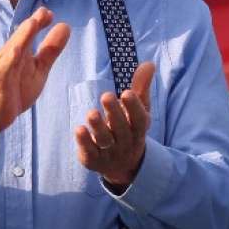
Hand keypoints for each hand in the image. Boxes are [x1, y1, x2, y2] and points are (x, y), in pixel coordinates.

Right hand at [0, 7, 69, 158]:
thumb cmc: (15, 88)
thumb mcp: (39, 69)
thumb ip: (51, 49)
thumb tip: (65, 26)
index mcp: (20, 51)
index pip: (30, 32)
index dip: (40, 21)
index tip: (51, 13)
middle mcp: (10, 56)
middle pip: (21, 37)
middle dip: (32, 25)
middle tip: (44, 12)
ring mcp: (2, 69)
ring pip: (12, 50)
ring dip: (21, 36)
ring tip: (32, 23)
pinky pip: (3, 70)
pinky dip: (9, 60)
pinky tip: (16, 51)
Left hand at [75, 61, 155, 191]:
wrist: (123, 165)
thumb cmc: (130, 128)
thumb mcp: (139, 109)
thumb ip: (141, 87)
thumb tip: (148, 63)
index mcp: (138, 129)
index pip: (139, 119)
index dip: (133, 107)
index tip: (127, 92)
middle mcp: (126, 142)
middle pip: (121, 129)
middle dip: (114, 113)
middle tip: (106, 95)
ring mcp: (110, 153)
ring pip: (105, 141)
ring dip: (98, 127)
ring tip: (91, 113)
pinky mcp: (93, 160)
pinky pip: (89, 153)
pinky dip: (84, 142)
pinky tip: (79, 129)